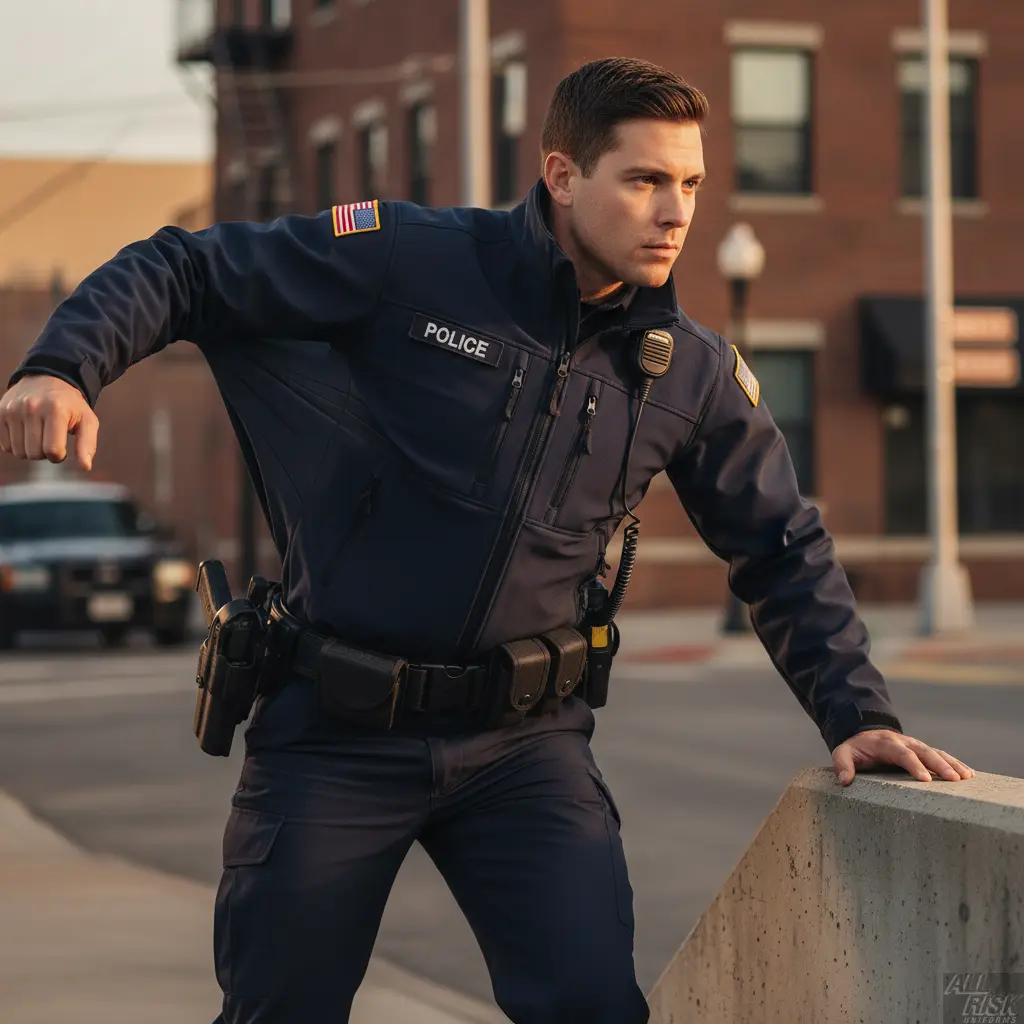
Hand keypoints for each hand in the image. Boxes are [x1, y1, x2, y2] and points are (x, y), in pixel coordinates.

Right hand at [0, 375, 97, 470]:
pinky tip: (26, 434)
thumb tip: (85, 467)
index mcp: (55, 410)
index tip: (63, 448)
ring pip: (19, 452)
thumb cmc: (70, 405)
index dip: (59, 456)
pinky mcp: (1, 413)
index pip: (52, 450)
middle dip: (45, 454)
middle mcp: (31, 408)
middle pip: (34, 454)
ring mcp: (13, 410)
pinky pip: (5, 446)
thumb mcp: (87, 420)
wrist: (47, 379)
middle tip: (50, 440)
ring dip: (30, 451)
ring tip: (39, 436)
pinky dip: (17, 446)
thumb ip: (87, 444)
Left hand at [832, 728, 974, 785]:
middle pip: (925, 752)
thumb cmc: (856, 748)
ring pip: (937, 753)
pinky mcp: (923, 751)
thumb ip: (843, 764)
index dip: (914, 765)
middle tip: (954, 779)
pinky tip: (969, 774)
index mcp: (886, 743)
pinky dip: (955, 763)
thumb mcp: (844, 752)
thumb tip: (845, 780)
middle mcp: (905, 742)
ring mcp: (916, 746)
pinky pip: (941, 755)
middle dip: (940, 765)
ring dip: (952, 764)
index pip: (902, 753)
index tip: (926, 780)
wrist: (865, 734)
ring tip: (967, 777)